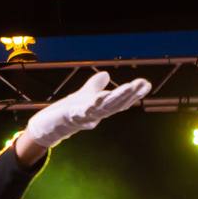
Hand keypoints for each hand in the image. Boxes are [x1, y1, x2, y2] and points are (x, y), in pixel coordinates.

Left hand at [24, 73, 150, 148]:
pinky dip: (93, 105)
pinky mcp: (73, 116)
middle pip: (116, 103)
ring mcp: (86, 116)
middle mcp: (97, 114)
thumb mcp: (85, 94)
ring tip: (129, 87)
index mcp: (102, 108)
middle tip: (143, 84)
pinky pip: (85, 111)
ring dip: (117, 97)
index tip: (146, 84)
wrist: (51, 124)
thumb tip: (106, 74)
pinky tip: (100, 97)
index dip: (134, 93)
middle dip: (130, 93)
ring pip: (105, 107)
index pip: (120, 100)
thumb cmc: (70, 110)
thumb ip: (95, 85)